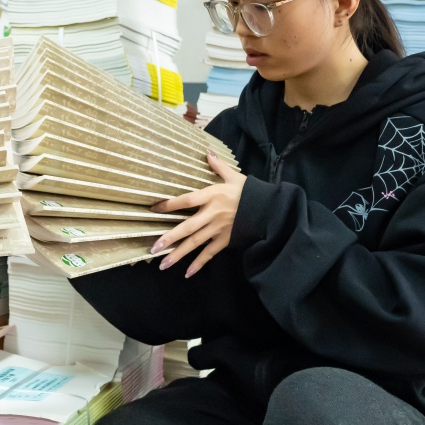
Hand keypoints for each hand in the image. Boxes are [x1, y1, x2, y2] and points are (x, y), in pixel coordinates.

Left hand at [150, 150, 244, 278]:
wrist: (270, 209)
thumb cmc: (250, 191)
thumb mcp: (234, 176)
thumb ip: (218, 166)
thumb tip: (207, 152)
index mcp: (213, 195)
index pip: (187, 200)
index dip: (170, 204)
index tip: (154, 208)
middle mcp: (213, 214)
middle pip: (188, 227)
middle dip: (170, 238)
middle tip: (153, 248)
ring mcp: (219, 229)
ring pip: (195, 243)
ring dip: (179, 254)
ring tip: (163, 264)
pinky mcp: (226, 240)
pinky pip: (210, 253)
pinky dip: (199, 264)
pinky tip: (187, 273)